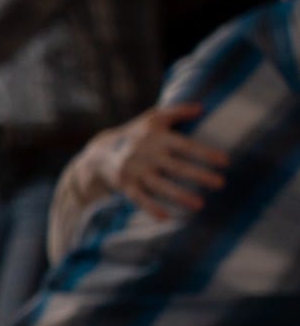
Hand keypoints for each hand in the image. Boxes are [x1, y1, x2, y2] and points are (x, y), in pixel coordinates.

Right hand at [110, 102, 227, 218]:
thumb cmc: (136, 134)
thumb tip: (202, 108)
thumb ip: (177, 112)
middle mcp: (146, 153)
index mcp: (156, 137)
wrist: (99, 152)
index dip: (204, 153)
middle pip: (176, 167)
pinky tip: (165, 218)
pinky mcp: (125, 184)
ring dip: (179, 195)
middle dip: (198, 175)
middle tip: (220, 183)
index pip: (185, 145)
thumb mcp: (152, 118)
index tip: (225, 161)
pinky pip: (139, 198)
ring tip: (199, 204)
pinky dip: (150, 208)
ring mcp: (135, 170)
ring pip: (160, 185)